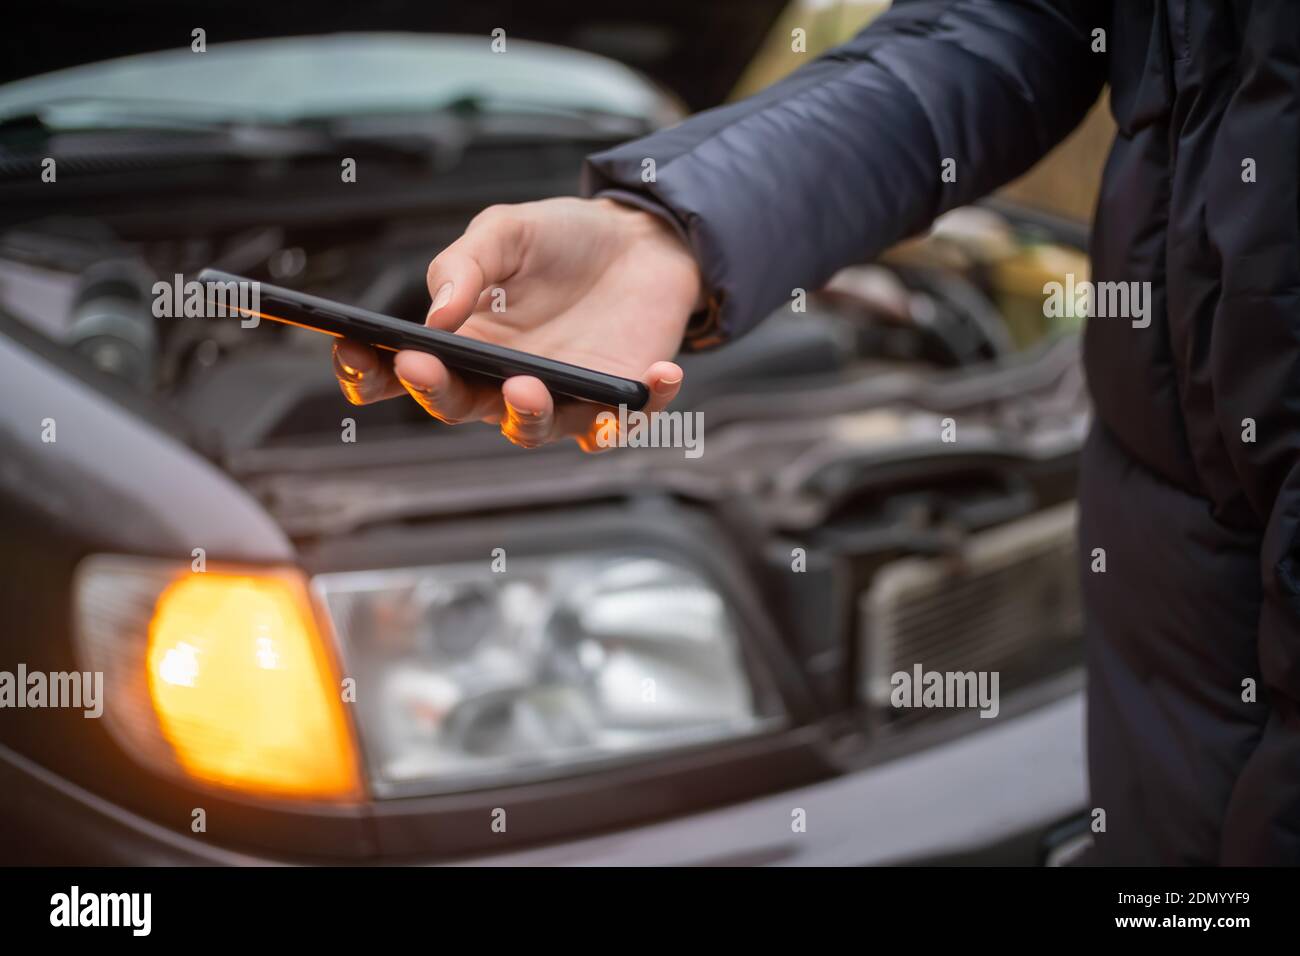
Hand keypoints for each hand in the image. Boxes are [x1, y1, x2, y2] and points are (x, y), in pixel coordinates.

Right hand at [332, 197, 701, 449]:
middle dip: (436, 392)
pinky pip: (624, 419)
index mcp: (463, 345)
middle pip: (459, 407)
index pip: (403, 374)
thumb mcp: (505, 232)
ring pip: (533, 429)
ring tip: (526, 386)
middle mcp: (502, 383)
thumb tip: (435, 316)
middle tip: (421, 367)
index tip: (349, 349)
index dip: (369, 371)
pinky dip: (641, 404)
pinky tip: (657, 374)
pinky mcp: (615, 402)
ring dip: (527, 415)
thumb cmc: (563, 241)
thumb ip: (465, 266)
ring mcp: (560, 399)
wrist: (640, 239)